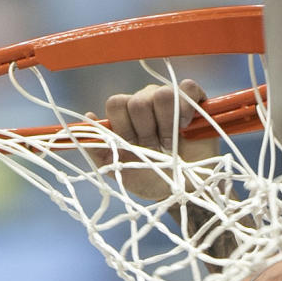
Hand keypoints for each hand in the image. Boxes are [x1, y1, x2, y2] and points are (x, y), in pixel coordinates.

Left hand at [101, 79, 217, 200]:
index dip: (124, 126)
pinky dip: (186, 108)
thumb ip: (98, 148)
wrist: (180, 193)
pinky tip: (186, 127)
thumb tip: (87, 116)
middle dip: (146, 131)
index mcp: (126, 116)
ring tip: (172, 142)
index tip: (133, 145)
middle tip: (155, 148)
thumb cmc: (149, 178)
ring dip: (167, 125)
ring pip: (162, 94)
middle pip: (138, 101)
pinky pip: (187, 87)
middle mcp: (146, 102)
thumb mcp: (118, 169)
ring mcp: (170, 99)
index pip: (116, 103)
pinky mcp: (194, 100)